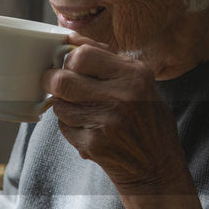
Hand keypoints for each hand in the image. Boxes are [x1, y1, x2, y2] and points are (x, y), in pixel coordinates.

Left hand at [41, 35, 188, 193]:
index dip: (68, 58)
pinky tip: (89, 130)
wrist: (156, 168)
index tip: (66, 64)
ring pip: (60, 105)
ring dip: (64, 107)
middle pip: (63, 80)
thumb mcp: (140, 83)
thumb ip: (107, 61)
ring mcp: (106, 121)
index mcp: (135, 75)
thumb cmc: (148, 122)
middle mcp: (122, 96)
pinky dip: (70, 127)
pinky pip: (65, 127)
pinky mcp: (94, 143)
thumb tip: (70, 40)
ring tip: (83, 112)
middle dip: (52, 80)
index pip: (83, 55)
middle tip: (53, 83)